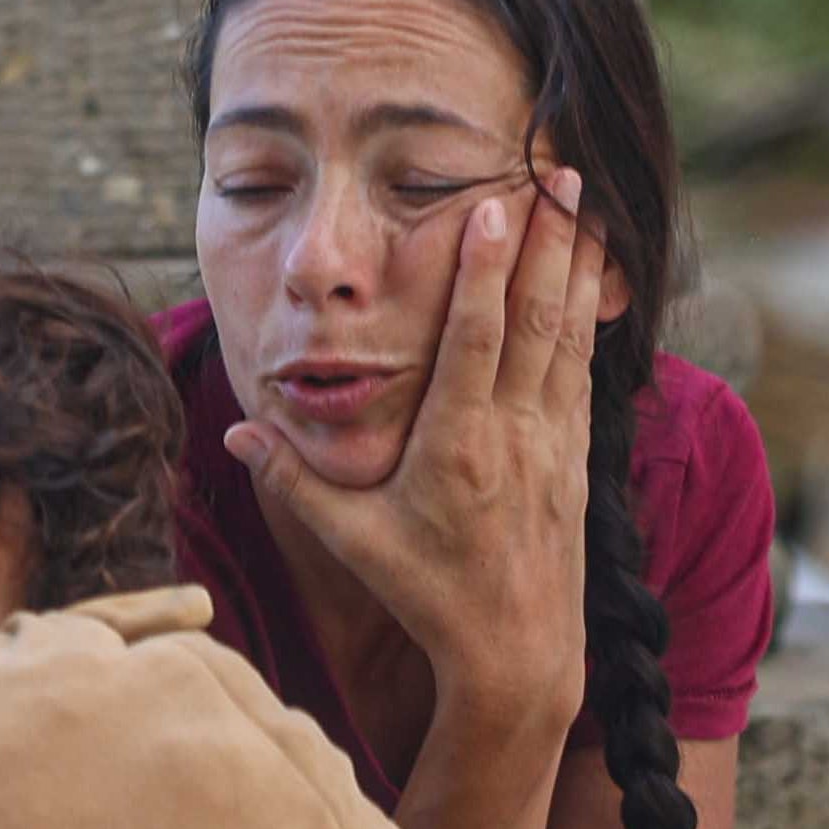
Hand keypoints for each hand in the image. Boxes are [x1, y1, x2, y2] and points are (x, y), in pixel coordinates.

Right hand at [227, 171, 608, 717]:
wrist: (519, 655)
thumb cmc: (426, 593)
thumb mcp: (349, 539)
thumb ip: (292, 478)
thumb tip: (235, 428)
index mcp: (460, 447)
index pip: (478, 341)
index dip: (485, 271)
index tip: (495, 208)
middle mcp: (518, 436)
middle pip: (539, 320)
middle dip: (552, 242)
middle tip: (564, 173)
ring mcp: (556, 446)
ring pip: (571, 336)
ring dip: (579, 266)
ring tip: (590, 204)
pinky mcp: (577, 458)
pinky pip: (585, 370)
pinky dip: (589, 315)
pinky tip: (593, 280)